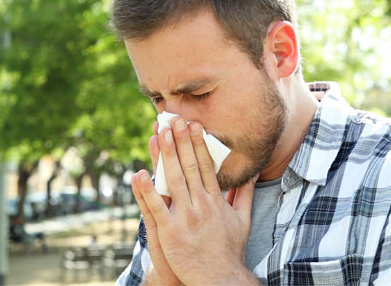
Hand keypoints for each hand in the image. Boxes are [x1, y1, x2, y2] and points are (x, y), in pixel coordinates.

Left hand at [133, 117, 258, 284]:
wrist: (220, 279)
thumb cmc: (229, 250)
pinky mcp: (170, 232)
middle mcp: (201, 205)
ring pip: (173, 180)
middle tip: (174, 119)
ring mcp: (185, 217)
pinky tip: (138, 173)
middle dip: (181, 141)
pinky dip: (147, 190)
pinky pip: (156, 207)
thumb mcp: (243, 219)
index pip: (205, 165)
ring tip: (159, 134)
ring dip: (165, 155)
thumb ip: (245, 194)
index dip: (198, 143)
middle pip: (188, 167)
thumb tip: (252, 172)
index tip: (193, 124)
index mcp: (216, 200)